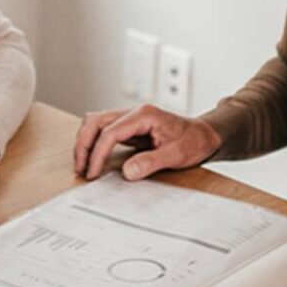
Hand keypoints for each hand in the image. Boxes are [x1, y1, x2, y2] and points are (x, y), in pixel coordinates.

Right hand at [72, 104, 221, 180]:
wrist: (205, 135)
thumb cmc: (194, 141)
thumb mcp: (177, 154)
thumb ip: (151, 162)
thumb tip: (127, 172)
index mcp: (144, 115)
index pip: (110, 132)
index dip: (98, 153)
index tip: (93, 173)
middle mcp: (134, 112)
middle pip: (95, 121)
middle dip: (84, 145)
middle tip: (81, 169)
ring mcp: (130, 118)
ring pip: (96, 123)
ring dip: (85, 141)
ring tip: (83, 165)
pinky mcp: (129, 127)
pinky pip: (103, 130)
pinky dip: (94, 142)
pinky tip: (93, 158)